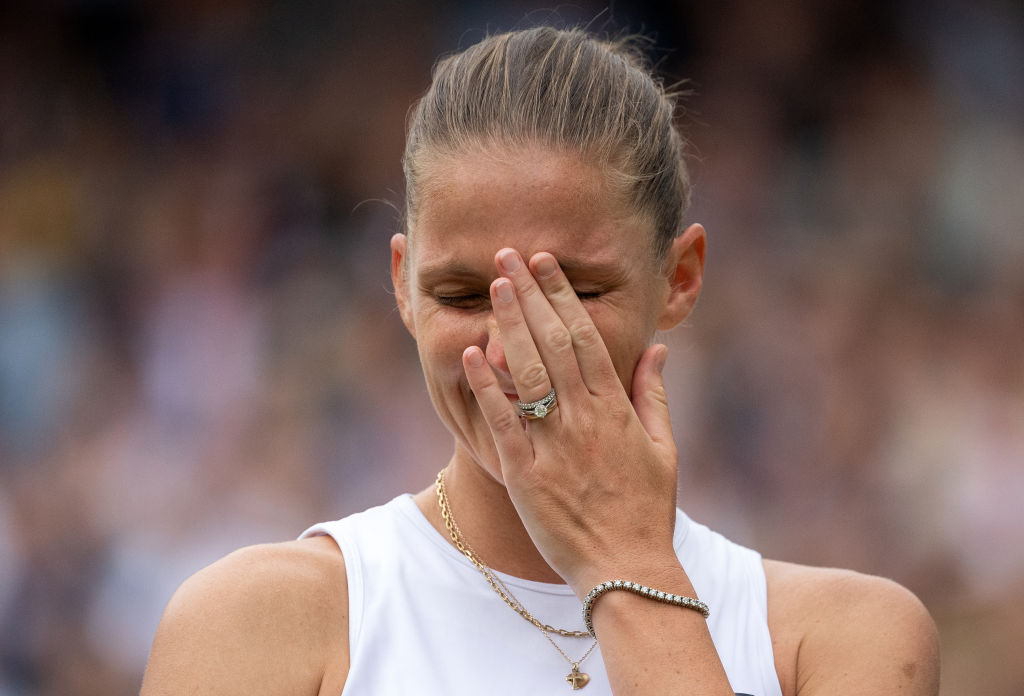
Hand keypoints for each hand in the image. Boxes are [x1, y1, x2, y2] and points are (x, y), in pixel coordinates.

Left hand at [461, 248, 680, 595]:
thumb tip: (657, 349)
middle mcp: (586, 419)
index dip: (563, 295)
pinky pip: (504, 423)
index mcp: (617, 409)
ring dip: (509, 325)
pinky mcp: (527, 475)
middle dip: (530, 295)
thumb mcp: (663, 449)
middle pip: (553, 343)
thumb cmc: (646, 509)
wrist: (627, 570)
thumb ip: (654, 395)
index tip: (545, 262)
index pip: (586, 337)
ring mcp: (555, 446)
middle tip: (508, 255)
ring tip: (493, 287)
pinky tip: (472, 353)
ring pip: (529, 373)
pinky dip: (487, 387)